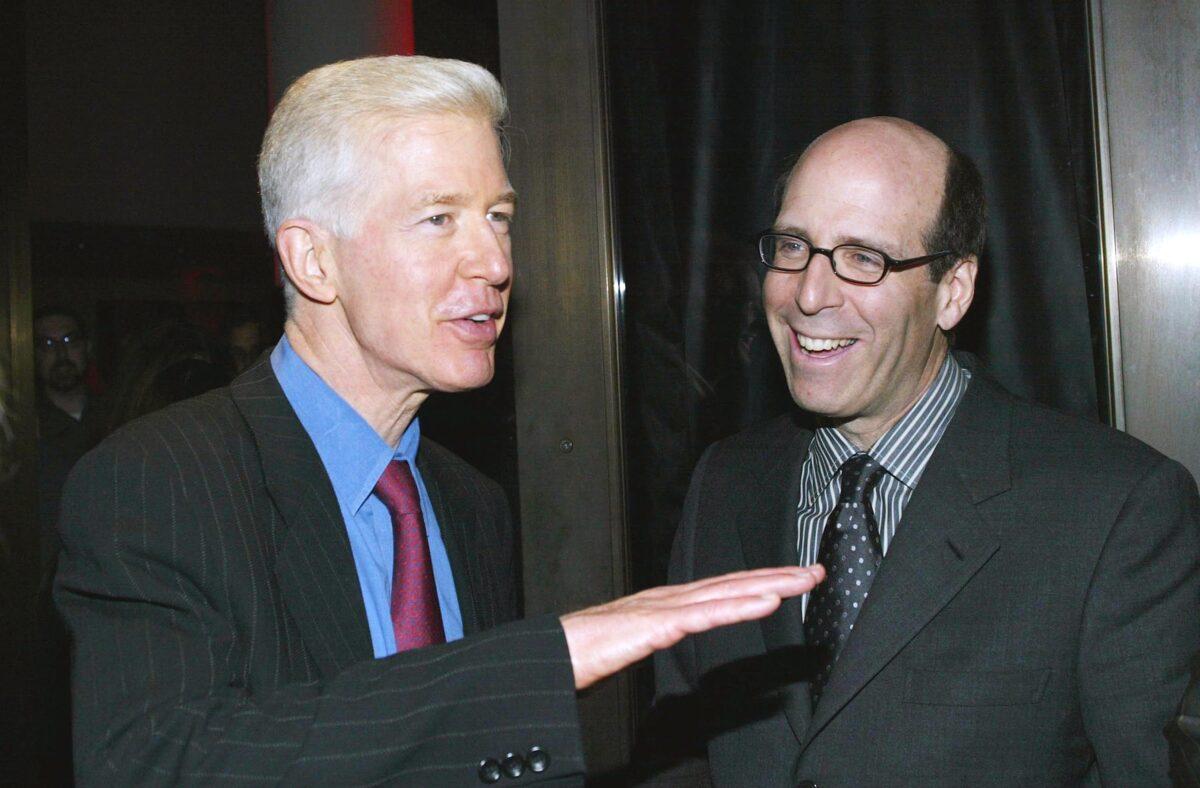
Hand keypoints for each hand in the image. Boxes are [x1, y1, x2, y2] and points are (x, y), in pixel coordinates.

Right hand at [560, 565, 824, 689]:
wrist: (546, 655)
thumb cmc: (578, 653)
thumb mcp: (629, 647)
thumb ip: (654, 639)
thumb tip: (669, 639)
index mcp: (663, 605)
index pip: (721, 590)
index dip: (758, 582)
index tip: (790, 581)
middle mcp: (667, 599)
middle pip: (732, 584)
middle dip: (777, 576)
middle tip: (815, 571)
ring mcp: (661, 610)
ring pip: (725, 593)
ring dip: (769, 585)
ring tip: (804, 581)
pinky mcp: (653, 626)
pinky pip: (704, 616)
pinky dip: (738, 607)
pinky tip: (766, 603)